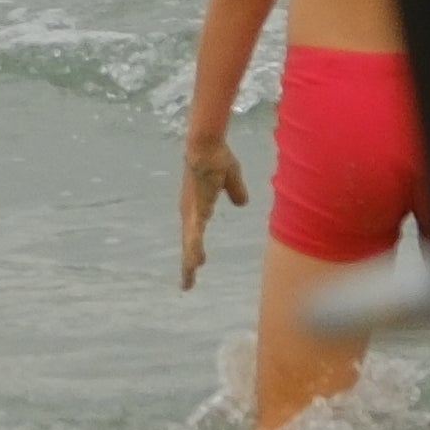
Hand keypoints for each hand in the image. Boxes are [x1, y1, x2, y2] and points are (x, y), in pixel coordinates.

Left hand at [178, 117, 248, 288]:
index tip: (195, 266)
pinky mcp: (197, 207)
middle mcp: (191, 211)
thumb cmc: (216, 156)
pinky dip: (194, 245)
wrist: (207, 144)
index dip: (194, 250)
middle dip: (188, 264)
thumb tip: (242, 203)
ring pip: (190, 241)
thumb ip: (236, 191)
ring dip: (190, 260)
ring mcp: (192, 210)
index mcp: (197, 207)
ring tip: (188, 278)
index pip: (194, 234)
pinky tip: (194, 260)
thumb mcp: (231, 177)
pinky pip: (195, 230)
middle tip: (186, 285)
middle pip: (189, 243)